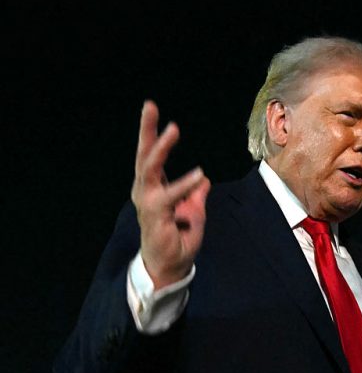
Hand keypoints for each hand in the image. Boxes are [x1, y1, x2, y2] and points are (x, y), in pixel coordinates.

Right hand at [131, 100, 210, 289]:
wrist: (170, 266)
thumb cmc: (178, 239)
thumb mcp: (193, 213)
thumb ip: (196, 196)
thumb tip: (205, 181)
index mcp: (153, 188)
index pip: (151, 155)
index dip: (152, 133)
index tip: (152, 109)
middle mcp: (146, 191)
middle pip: (144, 155)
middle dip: (146, 130)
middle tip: (150, 106)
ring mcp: (148, 202)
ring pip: (150, 168)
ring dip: (162, 147)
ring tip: (174, 128)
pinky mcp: (156, 215)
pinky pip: (171, 196)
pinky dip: (185, 184)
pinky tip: (200, 174)